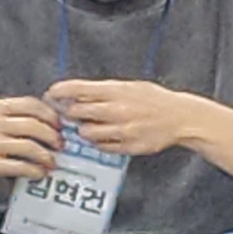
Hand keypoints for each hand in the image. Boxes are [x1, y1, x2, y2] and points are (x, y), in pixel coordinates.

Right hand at [0, 94, 62, 186]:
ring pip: (28, 146)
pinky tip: (39, 173)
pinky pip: (17, 166)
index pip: (31, 104)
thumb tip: (53, 123)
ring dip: (45, 156)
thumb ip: (18, 117)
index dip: (51, 115)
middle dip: (52, 137)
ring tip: (52, 162)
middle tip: (60, 146)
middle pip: (33, 125)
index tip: (61, 125)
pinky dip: (33, 170)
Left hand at [51, 78, 213, 159]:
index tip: (51, 94)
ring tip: (91, 126)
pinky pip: (102, 147)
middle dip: (68, 113)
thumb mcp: (131, 86)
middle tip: (67, 113)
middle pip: (76, 112)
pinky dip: (99, 142)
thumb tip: (78, 92)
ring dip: (83, 130)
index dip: (60, 91)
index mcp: (117, 90)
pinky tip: (105, 136)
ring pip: (86, 132)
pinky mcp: (127, 145)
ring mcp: (122, 129)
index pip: (78, 89)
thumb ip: (105, 90)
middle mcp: (117, 109)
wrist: (181, 117)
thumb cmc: (156, 100)